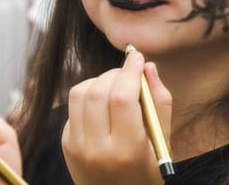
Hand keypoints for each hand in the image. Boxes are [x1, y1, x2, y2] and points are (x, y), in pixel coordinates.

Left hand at [62, 51, 171, 184]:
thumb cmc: (146, 171)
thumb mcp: (162, 143)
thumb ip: (159, 103)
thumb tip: (148, 67)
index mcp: (125, 150)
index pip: (122, 98)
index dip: (129, 71)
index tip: (137, 57)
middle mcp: (96, 148)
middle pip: (98, 92)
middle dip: (115, 73)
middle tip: (128, 72)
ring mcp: (76, 145)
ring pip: (80, 93)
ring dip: (98, 80)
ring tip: (115, 85)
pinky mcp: (66, 142)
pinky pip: (73, 105)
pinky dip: (88, 95)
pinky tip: (102, 102)